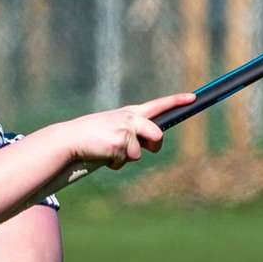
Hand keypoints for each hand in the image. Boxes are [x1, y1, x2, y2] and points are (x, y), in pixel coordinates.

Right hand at [61, 93, 194, 170]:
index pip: (158, 104)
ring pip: (138, 154)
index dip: (176, 101)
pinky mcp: (119, 144)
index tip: (193, 98)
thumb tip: (144, 146)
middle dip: (153, 147)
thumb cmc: (89, 135)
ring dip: (124, 158)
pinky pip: (123, 161)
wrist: (70, 139)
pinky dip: (113, 163)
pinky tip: (101, 155)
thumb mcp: (112, 126)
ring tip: (107, 150)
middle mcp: (130, 118)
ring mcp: (125, 130)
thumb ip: (130, 130)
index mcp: (129, 112)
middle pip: (158, 135)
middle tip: (142, 149)